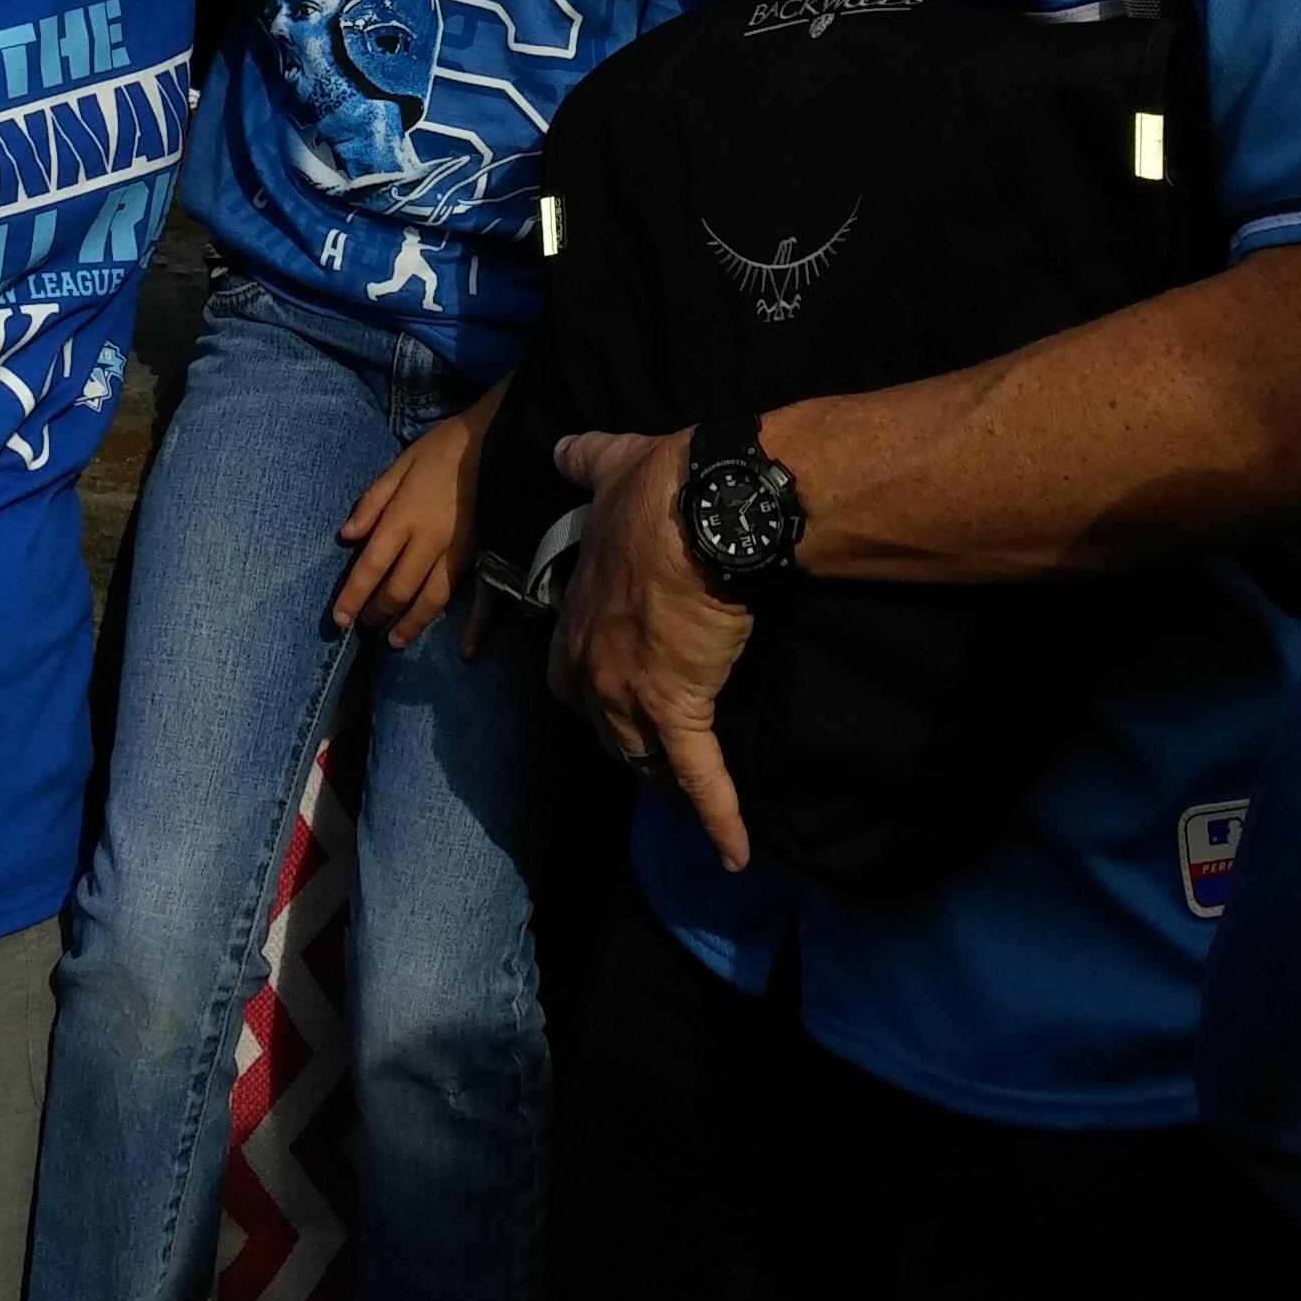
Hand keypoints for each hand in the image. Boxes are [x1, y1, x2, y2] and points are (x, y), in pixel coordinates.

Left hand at [334, 393, 503, 652]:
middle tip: (365, 625)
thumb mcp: (401, 463)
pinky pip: (482, 597)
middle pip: (398, 589)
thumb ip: (372, 501)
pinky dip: (475, 627)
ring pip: (433, 600)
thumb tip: (345, 536)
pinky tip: (466, 651)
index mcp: (403, 517)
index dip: (352, 596)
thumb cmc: (445, 447)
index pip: (371, 566)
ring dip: (412, 624)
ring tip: (396, 640)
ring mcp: (461, 552)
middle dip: (378, 612)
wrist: (498, 439)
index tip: (339, 621)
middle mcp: (429, 541)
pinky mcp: (488, 554)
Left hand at [548, 430, 754, 872]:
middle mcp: (593, 664)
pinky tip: (736, 855)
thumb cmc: (658, 489)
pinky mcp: (680, 709)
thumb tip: (563, 444)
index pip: (565, 672)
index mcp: (576, 615)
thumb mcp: (608, 466)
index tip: (612, 685)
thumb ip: (583, 460)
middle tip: (652, 739)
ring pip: (640, 754)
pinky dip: (719, 818)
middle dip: (623, 733)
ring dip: (661, 772)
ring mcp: (632, 693)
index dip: (588, 683)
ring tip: (687, 786)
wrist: (701, 510)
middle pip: (600, 722)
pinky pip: (699, 777)